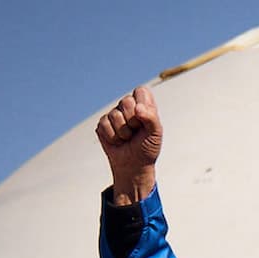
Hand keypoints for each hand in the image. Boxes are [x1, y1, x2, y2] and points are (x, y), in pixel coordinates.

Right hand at [96, 86, 162, 201]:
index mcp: (144, 104)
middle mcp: (128, 106)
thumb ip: (151, 118)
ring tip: (127, 138)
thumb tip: (137, 108)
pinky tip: (118, 141)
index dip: (142, 104)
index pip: (140, 91)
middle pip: (126, 101)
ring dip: (123, 132)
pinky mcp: (103, 124)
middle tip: (136, 131)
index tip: (145, 120)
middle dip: (132, 121)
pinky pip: (104, 125)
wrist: (134, 166)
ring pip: (115, 115)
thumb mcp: (156, 133)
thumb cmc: (147, 148)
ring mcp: (114, 114)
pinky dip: (113, 137)